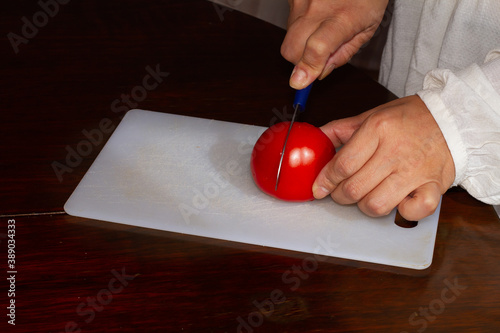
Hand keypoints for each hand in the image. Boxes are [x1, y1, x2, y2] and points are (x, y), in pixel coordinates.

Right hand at [281, 0, 388, 88]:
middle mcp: (318, 7)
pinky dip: (300, 25)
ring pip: (288, 36)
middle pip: (291, 49)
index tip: (300, 83)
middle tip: (316, 57)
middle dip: (299, 61)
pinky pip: (289, 21)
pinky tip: (316, 15)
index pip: (317, 48)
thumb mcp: (367, 29)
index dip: (306, 69)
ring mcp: (302, 0)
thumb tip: (318, 74)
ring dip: (300, 42)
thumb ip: (342, 54)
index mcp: (343, 18)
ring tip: (321, 27)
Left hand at [313, 95, 455, 220]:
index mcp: (378, 129)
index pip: (343, 164)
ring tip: (366, 195)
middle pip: (354, 188)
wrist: (452, 119)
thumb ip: (340, 129)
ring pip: (376, 205)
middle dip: (339, 195)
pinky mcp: (434, 186)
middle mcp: (396, 151)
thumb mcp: (372, 115)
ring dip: (364, 205)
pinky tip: (397, 200)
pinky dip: (401, 212)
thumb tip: (315, 138)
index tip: (318, 188)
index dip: (325, 180)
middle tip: (340, 191)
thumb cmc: (409, 118)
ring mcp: (416, 171)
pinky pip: (413, 212)